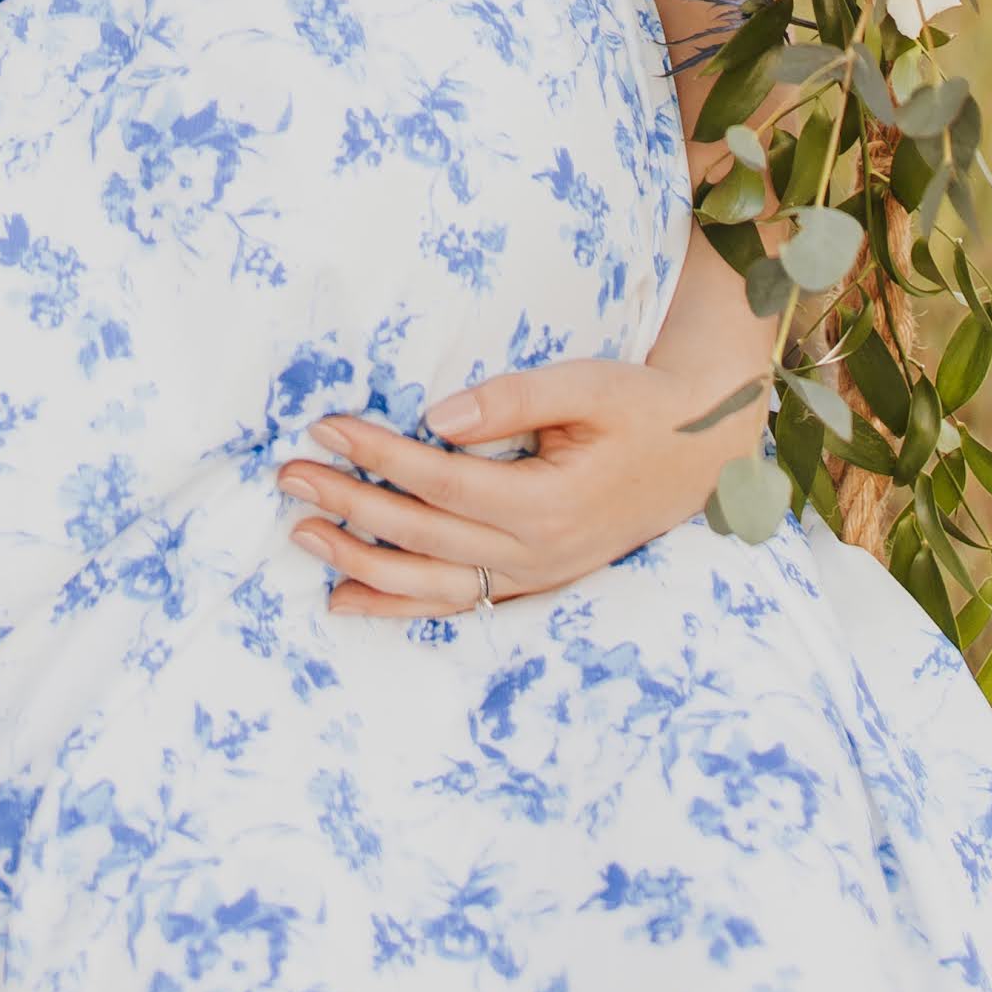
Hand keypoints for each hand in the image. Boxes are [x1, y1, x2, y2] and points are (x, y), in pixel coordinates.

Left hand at [278, 352, 745, 621]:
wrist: (701, 457)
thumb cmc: (642, 411)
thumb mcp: (588, 386)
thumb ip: (514, 398)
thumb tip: (437, 416)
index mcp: (546, 503)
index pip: (439, 479)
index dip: (378, 453)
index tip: (326, 423)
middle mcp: (534, 554)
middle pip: (421, 534)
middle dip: (349, 505)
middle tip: (290, 476)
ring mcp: (532, 578)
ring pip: (429, 585)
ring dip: (360, 564)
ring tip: (302, 537)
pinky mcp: (531, 584)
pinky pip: (455, 605)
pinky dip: (397, 605)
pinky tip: (345, 600)